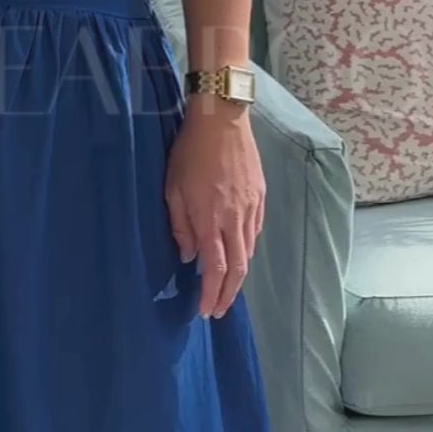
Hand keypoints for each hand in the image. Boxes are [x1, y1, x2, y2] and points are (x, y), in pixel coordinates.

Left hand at [164, 102, 265, 319]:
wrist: (222, 120)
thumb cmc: (190, 152)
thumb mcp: (172, 189)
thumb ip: (180, 226)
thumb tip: (190, 256)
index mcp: (210, 219)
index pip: (215, 268)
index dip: (211, 293)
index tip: (205, 311)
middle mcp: (235, 219)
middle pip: (238, 268)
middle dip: (228, 294)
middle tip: (218, 310)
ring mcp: (251, 208)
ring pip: (250, 251)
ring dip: (239, 276)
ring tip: (227, 289)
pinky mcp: (260, 197)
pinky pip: (255, 231)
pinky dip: (248, 249)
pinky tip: (240, 254)